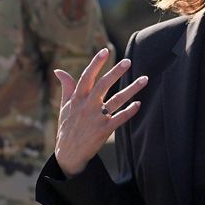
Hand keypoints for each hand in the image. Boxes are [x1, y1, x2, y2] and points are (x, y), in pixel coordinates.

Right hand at [54, 48, 147, 176]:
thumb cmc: (67, 127)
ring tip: (145, 79)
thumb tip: (59, 70)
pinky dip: (129, 111)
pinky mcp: (104, 130)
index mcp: (77, 98)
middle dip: (116, 72)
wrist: (68, 154)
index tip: (105, 50)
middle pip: (103, 85)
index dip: (96, 63)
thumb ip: (66, 87)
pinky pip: (120, 118)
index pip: (87, 77)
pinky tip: (138, 104)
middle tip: (128, 61)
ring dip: (132, 89)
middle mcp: (87, 106)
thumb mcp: (64, 107)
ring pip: (117, 100)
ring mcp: (96, 118)